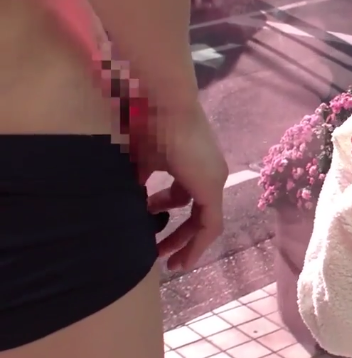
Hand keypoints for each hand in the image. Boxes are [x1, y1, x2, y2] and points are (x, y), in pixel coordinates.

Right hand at [143, 103, 227, 270]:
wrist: (161, 100)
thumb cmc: (146, 122)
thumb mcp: (140, 157)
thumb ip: (140, 177)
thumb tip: (133, 195)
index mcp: (193, 164)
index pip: (186, 197)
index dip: (169, 216)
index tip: (152, 232)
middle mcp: (209, 172)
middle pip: (198, 212)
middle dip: (178, 235)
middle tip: (158, 252)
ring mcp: (213, 179)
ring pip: (205, 221)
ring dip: (184, 241)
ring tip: (162, 255)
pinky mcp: (212, 186)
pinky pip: (210, 224)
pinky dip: (197, 243)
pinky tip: (181, 258)